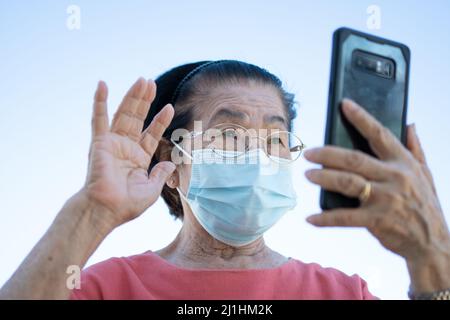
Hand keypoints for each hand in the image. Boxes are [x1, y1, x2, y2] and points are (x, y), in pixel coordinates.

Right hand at [81, 78, 174, 230]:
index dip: (160, 121)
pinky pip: (98, 118)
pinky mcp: (100, 142)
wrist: (106, 210)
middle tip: (150, 83)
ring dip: (132, 97)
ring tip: (142, 81)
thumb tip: (170, 163)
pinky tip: (102, 84)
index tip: (169, 107)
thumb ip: (161, 174)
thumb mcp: (151, 190)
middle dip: (144, 101)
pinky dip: (99, 101)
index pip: (151, 134)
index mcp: (138, 159)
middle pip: (137, 118)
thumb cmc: (127, 205)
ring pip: (123, 114)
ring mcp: (112, 143)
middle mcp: (125, 148)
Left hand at [304, 99, 449, 291]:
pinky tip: (311, 218)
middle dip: (328, 153)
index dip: (361, 118)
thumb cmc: (425, 205)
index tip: (344, 105)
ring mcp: (386, 199)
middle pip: (354, 159)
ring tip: (308, 174)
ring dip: (324, 178)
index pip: (380, 135)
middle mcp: (395, 177)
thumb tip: (410, 124)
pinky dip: (325, 218)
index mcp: (404, 163)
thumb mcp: (426, 174)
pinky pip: (345, 217)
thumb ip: (416, 148)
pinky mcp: (377, 220)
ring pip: (347, 182)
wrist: (432, 243)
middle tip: (309, 153)